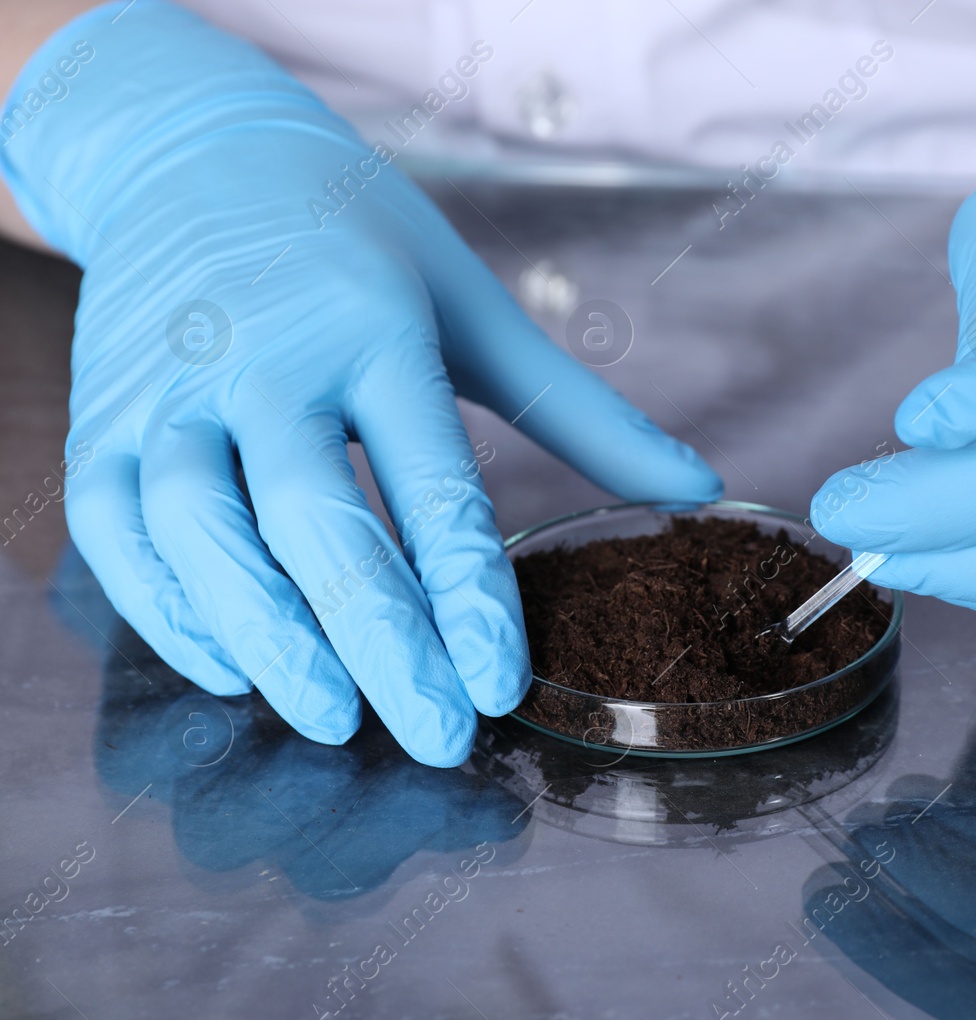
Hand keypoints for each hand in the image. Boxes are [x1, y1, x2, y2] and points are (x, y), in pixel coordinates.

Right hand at [3, 3, 720, 763]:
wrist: (192, 151)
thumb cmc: (360, 242)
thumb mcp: (476, 309)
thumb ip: (584, 412)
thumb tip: (700, 488)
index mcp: (374, 327)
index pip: (430, 480)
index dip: (467, 593)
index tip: (501, 687)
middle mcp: (263, 357)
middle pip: (314, 516)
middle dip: (378, 639)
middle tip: (435, 737)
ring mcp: (168, 387)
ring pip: (197, 527)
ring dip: (263, 634)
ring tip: (331, 720)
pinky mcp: (99, 416)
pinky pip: (115, 528)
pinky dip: (166, 607)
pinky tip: (234, 669)